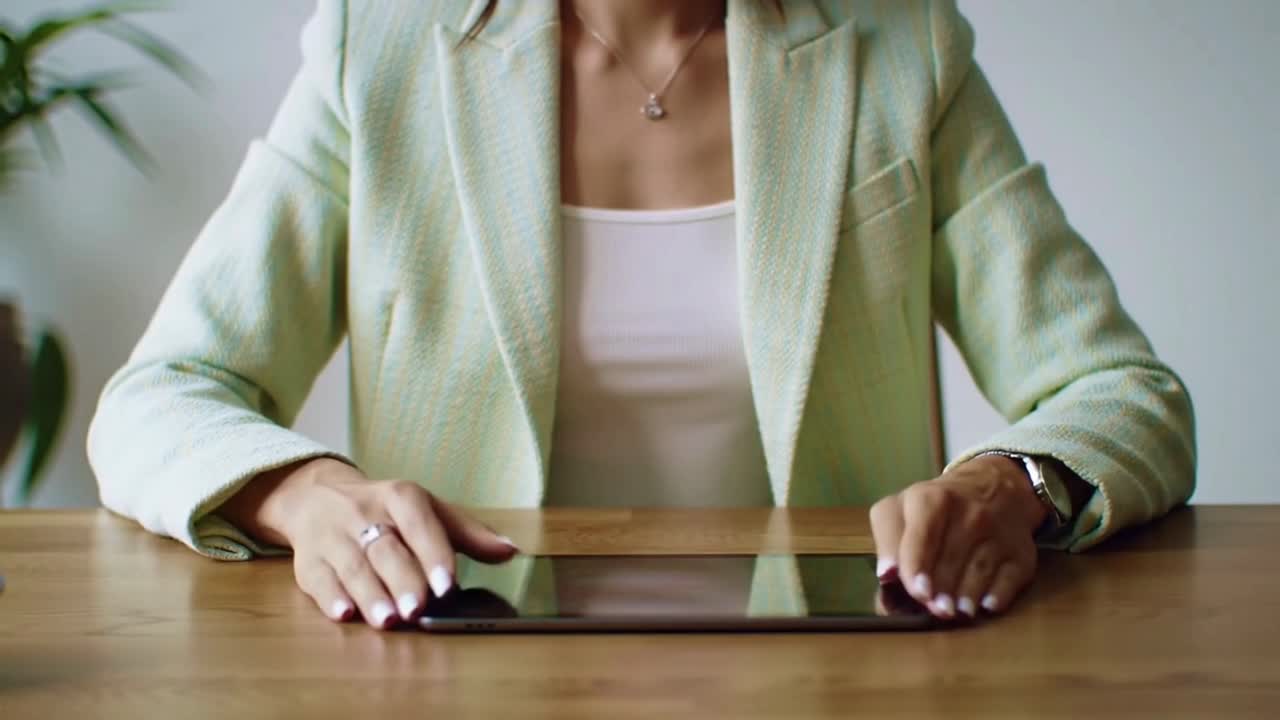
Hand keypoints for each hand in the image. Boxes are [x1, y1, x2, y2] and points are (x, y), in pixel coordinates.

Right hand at [219, 458, 517, 629]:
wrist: (316, 496)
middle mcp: (364, 512)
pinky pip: (317, 578)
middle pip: (385, 549)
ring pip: (352, 566)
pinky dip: (330, 597)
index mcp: (400, 496)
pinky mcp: (308, 559)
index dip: (434, 554)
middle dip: (403, 581)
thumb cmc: (385, 511)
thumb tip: (510, 551)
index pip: (420, 524)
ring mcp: (333, 536)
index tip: (448, 584)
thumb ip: (469, 534)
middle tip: (418, 610)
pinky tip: (344, 613)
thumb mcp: (429, 512)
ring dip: (370, 595)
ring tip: (388, 619)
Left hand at [869, 455, 1046, 619]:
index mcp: (931, 499)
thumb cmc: (935, 509)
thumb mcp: (901, 510)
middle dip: (942, 589)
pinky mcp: (1021, 552)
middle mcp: (969, 512)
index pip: (922, 537)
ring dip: (967, 595)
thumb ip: (888, 540)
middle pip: (951, 558)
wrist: (992, 488)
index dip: (917, 567)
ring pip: (980, 569)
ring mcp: (998, 531)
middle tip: (936, 611)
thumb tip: (887, 575)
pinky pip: (1011, 577)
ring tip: (957, 613)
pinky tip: (986, 606)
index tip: (918, 592)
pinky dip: (998, 594)